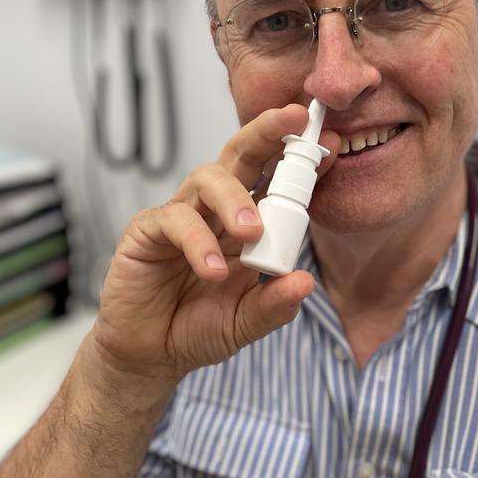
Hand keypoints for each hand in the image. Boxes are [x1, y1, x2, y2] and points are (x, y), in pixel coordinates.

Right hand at [92, 104, 338, 378]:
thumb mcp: (246, 323)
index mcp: (244, 224)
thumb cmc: (196, 329)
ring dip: (234, 198)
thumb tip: (304, 282)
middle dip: (268, 133)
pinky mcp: (147, 232)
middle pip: (241, 156)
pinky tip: (213, 271)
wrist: (149, 356)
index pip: (275, 180)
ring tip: (250, 232)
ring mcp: (180, 217)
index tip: (331, 144)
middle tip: (294, 122)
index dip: (299, 160)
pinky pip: (174, 220)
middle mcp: (213, 211)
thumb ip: (274, 306)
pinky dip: (197, 243)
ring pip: (207, 178)